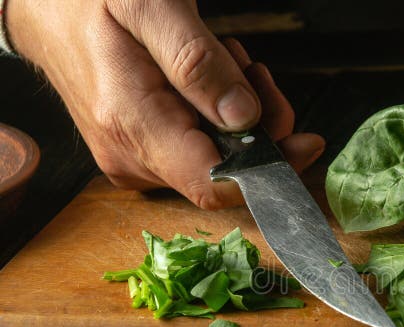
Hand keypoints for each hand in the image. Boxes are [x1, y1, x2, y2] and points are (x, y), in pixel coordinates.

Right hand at [6, 0, 324, 208]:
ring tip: (224, 61)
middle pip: (226, 169)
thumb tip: (244, 118)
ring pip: (217, 157)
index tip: (308, 142)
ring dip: (239, 114)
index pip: (214, 181)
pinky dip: (217, 117)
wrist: (44, 7)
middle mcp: (132, 158)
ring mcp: (134, 160)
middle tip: (253, 70)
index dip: (270, 171)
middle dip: (259, 124)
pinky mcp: (140, 153)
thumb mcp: (148, 7)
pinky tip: (207, 79)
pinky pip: (198, 148)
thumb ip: (197, 63)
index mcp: (133, 124)